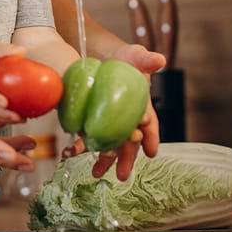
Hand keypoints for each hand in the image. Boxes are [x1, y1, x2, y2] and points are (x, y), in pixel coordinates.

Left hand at [90, 42, 163, 180]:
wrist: (102, 59)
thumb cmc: (125, 61)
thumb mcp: (135, 57)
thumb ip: (145, 60)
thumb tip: (160, 60)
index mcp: (142, 108)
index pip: (150, 125)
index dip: (151, 138)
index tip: (151, 152)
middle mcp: (128, 120)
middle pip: (129, 143)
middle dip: (126, 159)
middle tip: (122, 175)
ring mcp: (110, 124)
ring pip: (109, 145)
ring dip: (103, 160)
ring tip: (96, 173)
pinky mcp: (92, 122)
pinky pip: (88, 137)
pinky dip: (80, 146)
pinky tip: (71, 153)